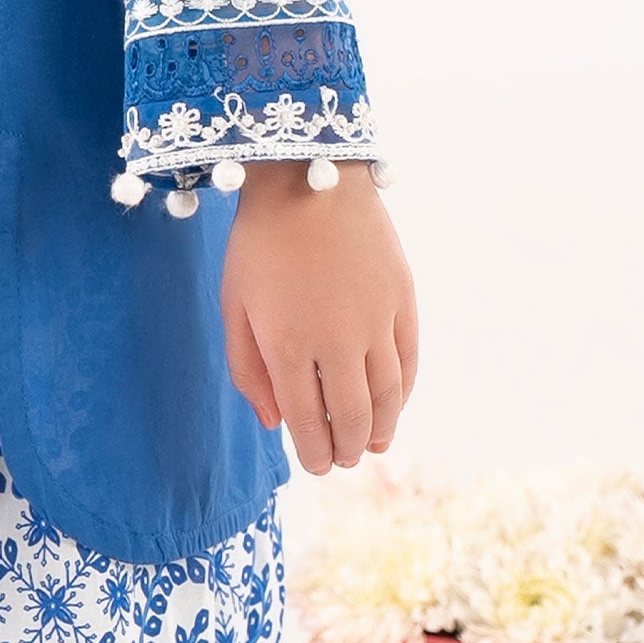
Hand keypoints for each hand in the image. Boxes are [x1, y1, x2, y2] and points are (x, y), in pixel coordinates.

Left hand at [219, 158, 417, 475]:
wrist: (308, 178)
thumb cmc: (260, 241)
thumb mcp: (234, 303)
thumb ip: (248, 369)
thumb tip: (275, 423)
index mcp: (287, 346)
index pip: (308, 424)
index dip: (314, 453)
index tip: (316, 465)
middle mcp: (337, 341)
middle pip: (351, 419)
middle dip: (346, 450)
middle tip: (343, 460)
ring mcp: (375, 320)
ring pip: (387, 398)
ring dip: (380, 430)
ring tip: (372, 445)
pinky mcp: (403, 299)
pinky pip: (409, 362)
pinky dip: (404, 393)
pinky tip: (394, 404)